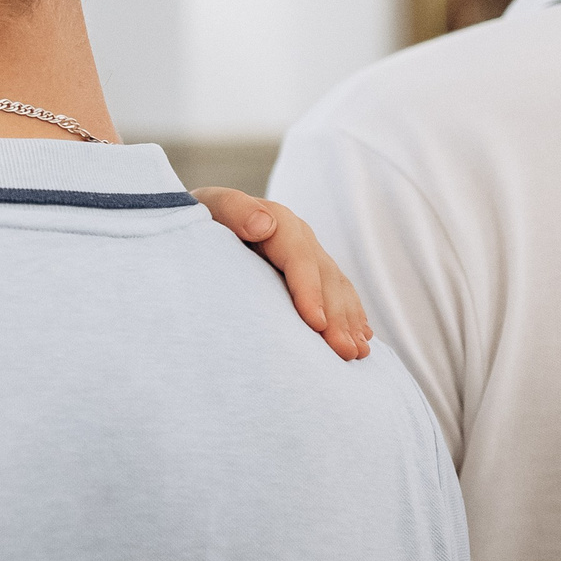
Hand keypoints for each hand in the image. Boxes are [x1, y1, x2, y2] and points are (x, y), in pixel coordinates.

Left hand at [192, 188, 373, 360]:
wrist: (203, 219)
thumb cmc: (198, 216)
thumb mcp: (209, 206)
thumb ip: (232, 209)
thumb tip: (263, 224)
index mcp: (278, 221)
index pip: (299, 258)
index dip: (310, 291)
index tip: (316, 323)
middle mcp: (300, 238)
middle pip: (325, 279)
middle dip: (338, 318)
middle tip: (345, 353)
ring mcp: (309, 255)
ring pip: (337, 290)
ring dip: (350, 322)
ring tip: (356, 353)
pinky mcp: (311, 272)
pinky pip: (339, 294)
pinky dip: (352, 317)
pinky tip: (361, 339)